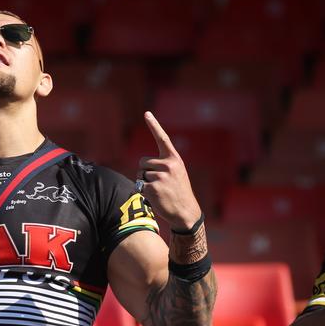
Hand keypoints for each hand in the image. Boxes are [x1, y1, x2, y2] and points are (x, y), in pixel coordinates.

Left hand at [137, 112, 200, 230]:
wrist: (185, 212)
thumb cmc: (178, 192)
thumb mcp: (176, 174)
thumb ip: (163, 165)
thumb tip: (142, 164)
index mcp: (174, 159)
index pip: (162, 138)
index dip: (154, 125)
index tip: (146, 113)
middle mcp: (168, 165)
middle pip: (142, 162)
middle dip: (145, 172)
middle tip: (159, 183)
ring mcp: (160, 176)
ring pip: (140, 175)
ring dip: (145, 183)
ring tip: (159, 191)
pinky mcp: (152, 188)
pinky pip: (139, 186)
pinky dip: (143, 192)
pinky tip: (155, 197)